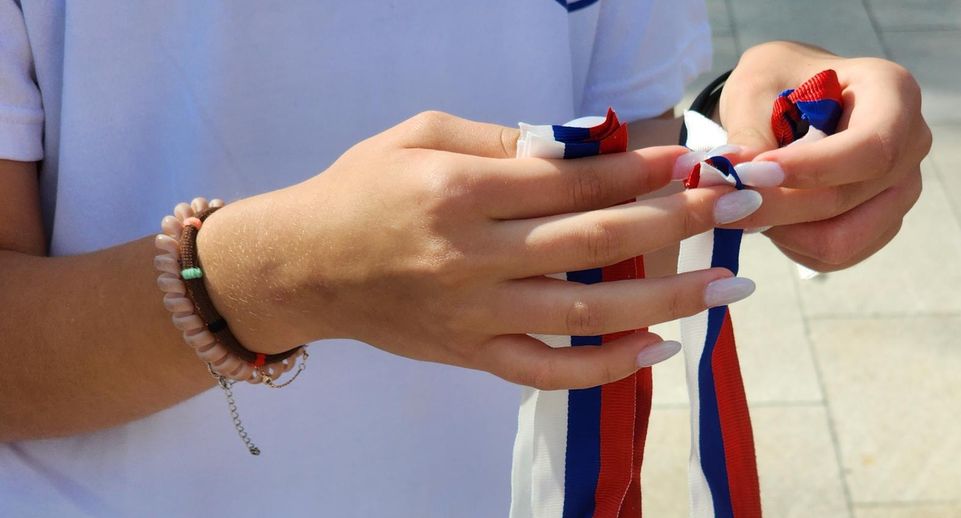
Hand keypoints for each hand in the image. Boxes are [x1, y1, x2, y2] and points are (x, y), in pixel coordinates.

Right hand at [202, 111, 760, 388]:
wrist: (304, 266)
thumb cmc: (361, 190)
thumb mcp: (420, 137)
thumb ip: (500, 141)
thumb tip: (580, 146)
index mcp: (461, 192)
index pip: (572, 180)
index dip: (643, 169)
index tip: (696, 160)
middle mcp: (472, 258)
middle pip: (594, 243)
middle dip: (675, 221)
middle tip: (738, 208)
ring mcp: (473, 316)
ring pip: (585, 314)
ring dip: (664, 299)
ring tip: (727, 287)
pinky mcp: (469, 355)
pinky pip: (546, 372)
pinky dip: (604, 368)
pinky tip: (658, 351)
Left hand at [719, 41, 931, 270]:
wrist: (787, 97)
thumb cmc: (775, 82)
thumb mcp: (754, 88)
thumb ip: (749, 132)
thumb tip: (735, 178)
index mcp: (892, 93)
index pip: (870, 147)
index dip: (812, 168)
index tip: (753, 173)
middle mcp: (910, 144)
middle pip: (846, 199)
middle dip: (776, 206)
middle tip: (719, 200)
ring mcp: (899, 190)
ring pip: (841, 239)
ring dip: (781, 230)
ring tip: (743, 203)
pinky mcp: (879, 224)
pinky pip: (834, 255)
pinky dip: (790, 244)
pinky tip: (766, 216)